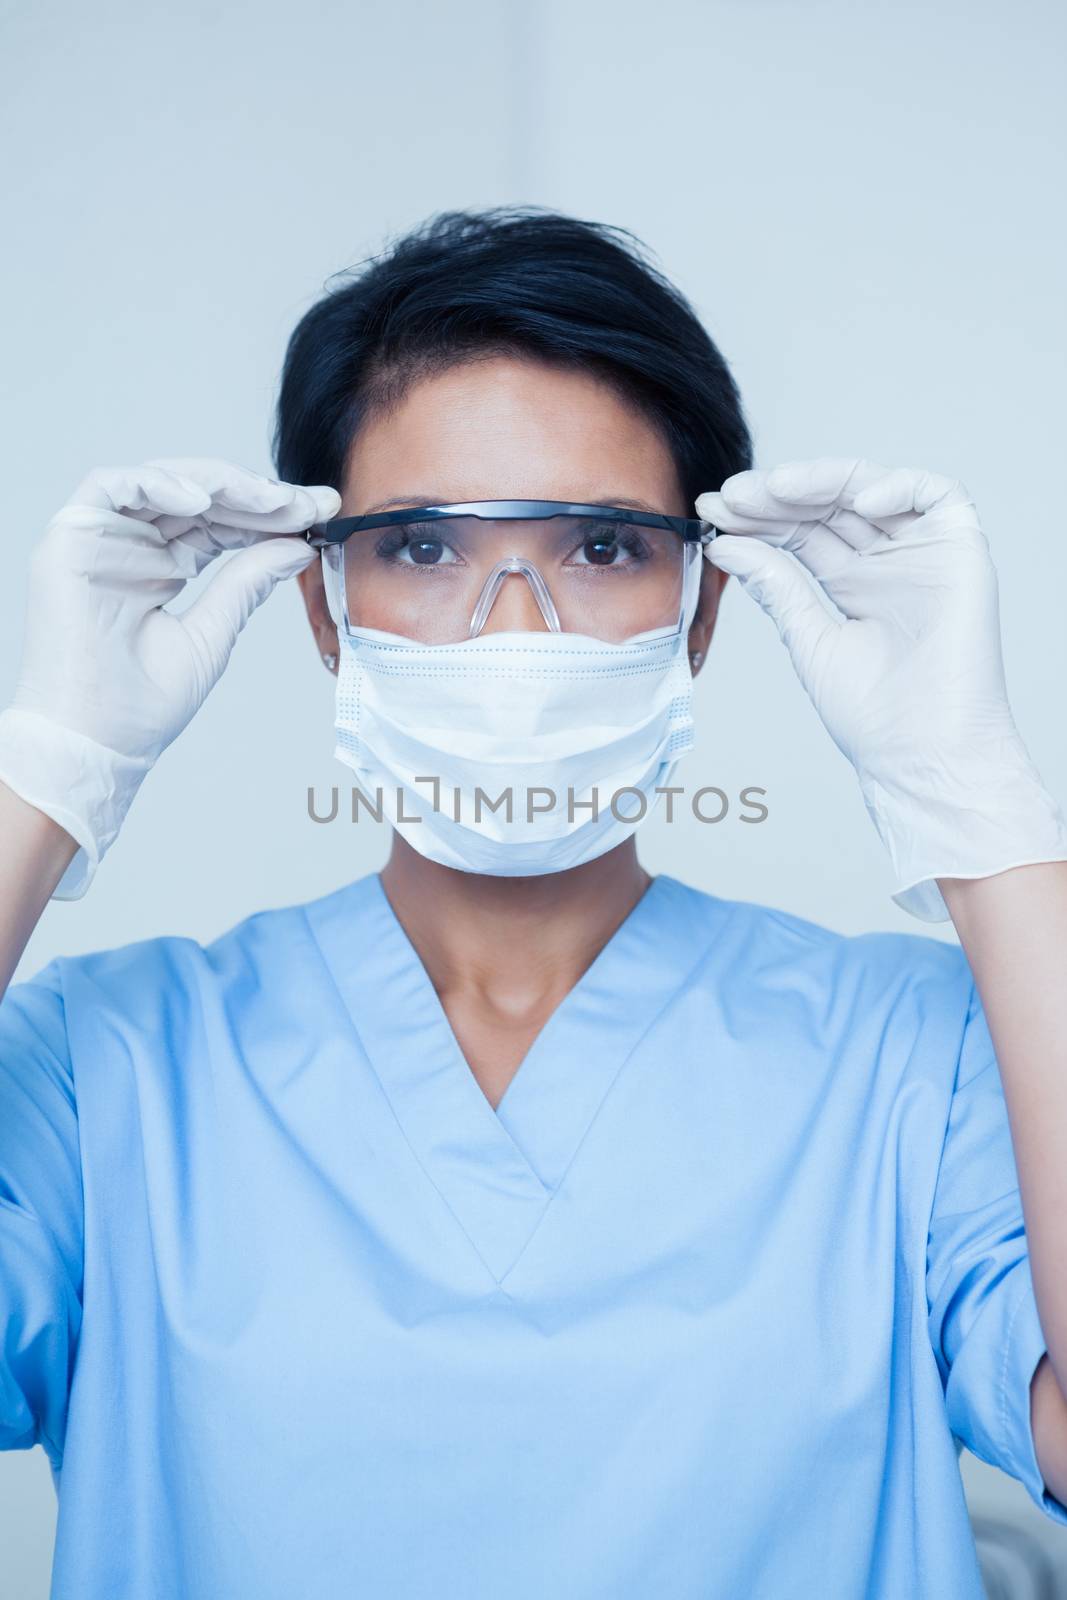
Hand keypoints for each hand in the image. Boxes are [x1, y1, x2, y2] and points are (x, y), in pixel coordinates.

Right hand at [0, 457, 339, 897]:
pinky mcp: (70, 537)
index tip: (320, 513)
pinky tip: (204, 502)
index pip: (222, 525)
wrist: (98, 743)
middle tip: (309, 502)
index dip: (270, 515)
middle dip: (258, 497)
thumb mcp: (213, 634)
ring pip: (162, 482)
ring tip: (267, 500)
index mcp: (164, 567)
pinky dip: (158, 484)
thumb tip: (297, 544)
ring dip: (218, 485)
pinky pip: (110, 486)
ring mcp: (102, 538)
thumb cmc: (143, 706)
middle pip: (199, 500)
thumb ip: (248, 583)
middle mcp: (133, 546)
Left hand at [696, 457, 1066, 919]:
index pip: (801, 530)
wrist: (920, 753)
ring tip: (774, 489)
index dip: (758, 516)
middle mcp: (887, 560)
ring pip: (872, 489)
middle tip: (732, 496)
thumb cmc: (872, 714)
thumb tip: (725, 542)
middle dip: (778, 497)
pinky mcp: (962, 550)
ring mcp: (924, 552)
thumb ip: (775, 585)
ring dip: (821, 482)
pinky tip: (851, 501)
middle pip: (829, 506)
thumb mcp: (808, 637)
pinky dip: (896, 487)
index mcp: (852, 581)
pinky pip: (936, 495)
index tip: (713, 512)